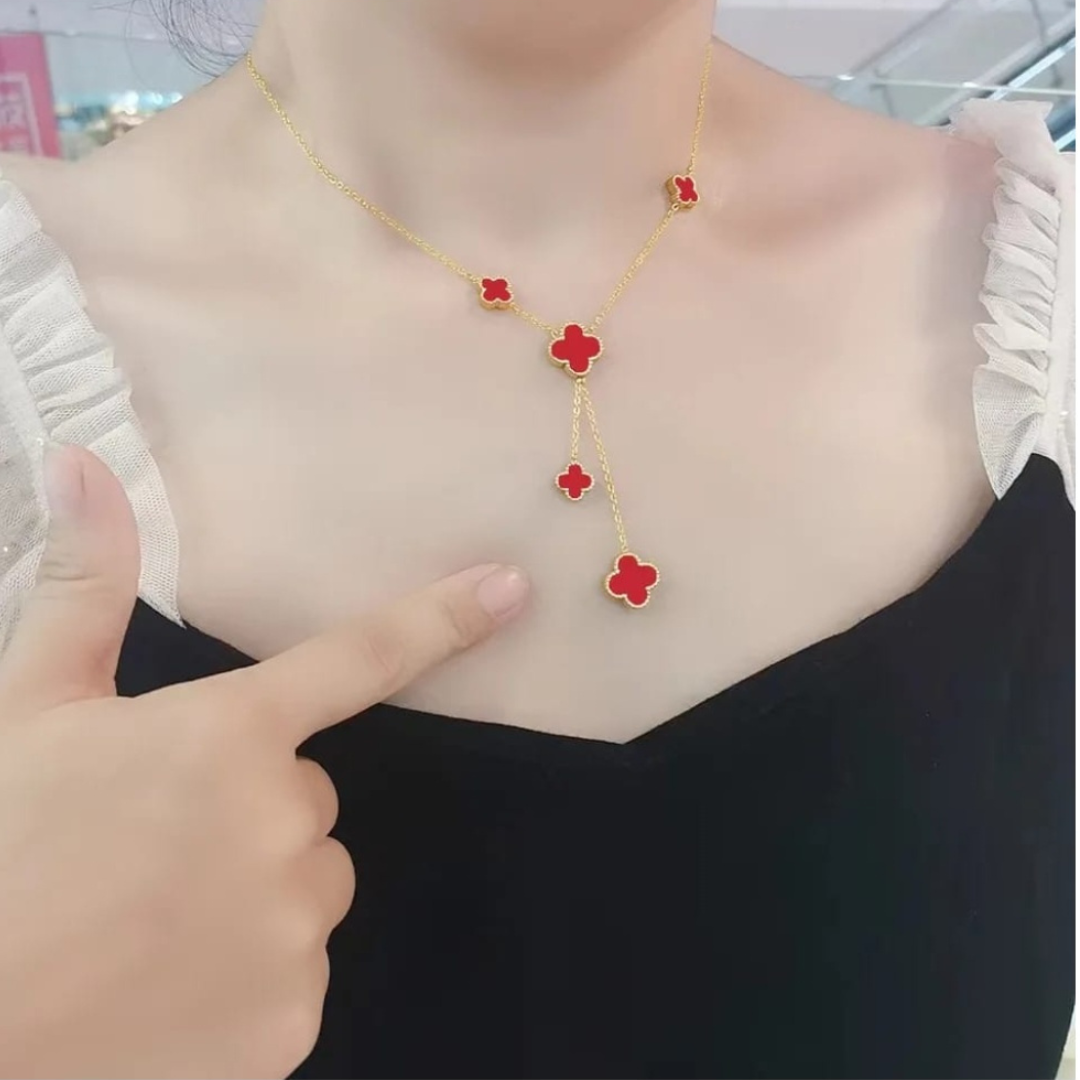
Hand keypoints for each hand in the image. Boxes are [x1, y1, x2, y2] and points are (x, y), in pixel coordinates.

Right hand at [0, 445, 528, 1079]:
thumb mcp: (30, 707)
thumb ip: (85, 586)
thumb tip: (85, 463)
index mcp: (230, 735)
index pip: (362, 658)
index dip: (445, 617)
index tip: (513, 588)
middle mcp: (284, 824)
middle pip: (312, 802)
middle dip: (255, 814)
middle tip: (158, 849)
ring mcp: (296, 930)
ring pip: (309, 888)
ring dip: (257, 896)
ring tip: (156, 925)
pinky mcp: (294, 1023)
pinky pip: (298, 976)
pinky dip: (251, 981)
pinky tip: (170, 990)